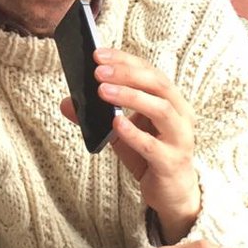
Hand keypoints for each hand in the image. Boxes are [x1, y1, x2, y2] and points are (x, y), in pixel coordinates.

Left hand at [60, 47, 200, 241]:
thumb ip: (97, 117)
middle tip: (97, 71)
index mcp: (171, 100)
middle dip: (127, 74)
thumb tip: (66, 103)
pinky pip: (153, 145)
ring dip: (131, 97)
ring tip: (102, 91)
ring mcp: (180, 139)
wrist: (172, 193)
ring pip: (161, 109)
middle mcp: (181, 115)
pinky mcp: (171, 162)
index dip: (124, 61)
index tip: (98, 54)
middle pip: (158, 85)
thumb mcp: (121, 132)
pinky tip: (116, 123)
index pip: (150, 72)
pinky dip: (134, 132)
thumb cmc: (150, 155)